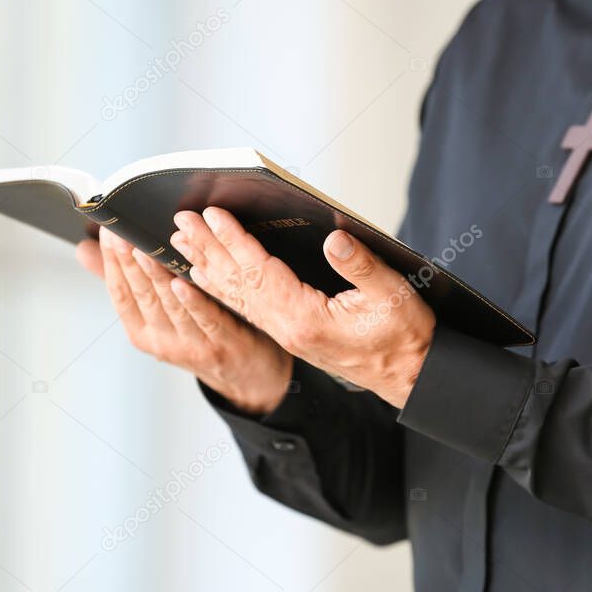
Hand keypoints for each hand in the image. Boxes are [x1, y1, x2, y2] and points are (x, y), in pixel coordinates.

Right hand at [75, 227, 292, 414]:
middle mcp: (162, 342)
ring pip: (168, 306)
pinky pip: (203, 318)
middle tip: (122, 232)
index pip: (120, 294)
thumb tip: (84, 251)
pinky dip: (191, 301)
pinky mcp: (219, 343)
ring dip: (154, 277)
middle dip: (129, 263)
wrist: (245, 374)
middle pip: (141, 296)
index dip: (112, 263)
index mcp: (142, 333)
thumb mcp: (159, 314)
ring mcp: (191, 344)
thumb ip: (129, 282)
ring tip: (144, 250)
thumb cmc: (197, 335)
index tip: (109, 232)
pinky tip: (181, 281)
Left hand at [169, 207, 435, 408]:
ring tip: (182, 244)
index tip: (213, 215)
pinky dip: (224, 290)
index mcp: (306, 319)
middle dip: (209, 250)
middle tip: (181, 222)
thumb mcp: (393, 295)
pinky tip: (208, 278)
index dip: (235, 241)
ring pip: (237, 298)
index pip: (260, 273)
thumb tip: (335, 238)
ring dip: (209, 267)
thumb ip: (362, 266)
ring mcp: (287, 335)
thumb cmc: (405, 337)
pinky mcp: (292, 336)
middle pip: (238, 284)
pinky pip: (247, 310)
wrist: (410, 376)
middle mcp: (288, 329)